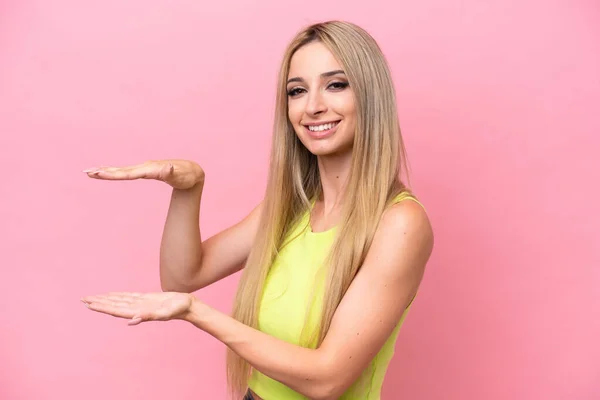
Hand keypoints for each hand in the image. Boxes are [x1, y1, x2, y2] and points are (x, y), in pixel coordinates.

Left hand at [81, 291, 195, 325]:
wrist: (188, 306)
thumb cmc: (179, 309)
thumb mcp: (165, 312)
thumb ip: (149, 316)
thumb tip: (131, 321)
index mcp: (139, 312)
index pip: (116, 310)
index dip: (102, 307)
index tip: (89, 305)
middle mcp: (136, 308)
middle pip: (114, 305)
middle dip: (98, 302)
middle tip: (82, 299)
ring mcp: (140, 303)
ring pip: (118, 301)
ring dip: (105, 299)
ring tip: (92, 298)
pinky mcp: (145, 298)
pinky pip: (127, 296)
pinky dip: (117, 295)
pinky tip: (111, 295)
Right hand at [83, 160, 204, 189]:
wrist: (192, 171)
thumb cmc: (186, 176)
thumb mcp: (180, 175)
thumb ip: (172, 172)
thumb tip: (168, 167)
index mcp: (150, 170)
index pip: (128, 173)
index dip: (114, 174)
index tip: (99, 173)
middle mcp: (145, 167)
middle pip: (121, 170)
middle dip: (104, 172)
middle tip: (86, 172)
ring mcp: (144, 168)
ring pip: (122, 170)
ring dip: (106, 171)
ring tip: (90, 171)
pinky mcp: (146, 171)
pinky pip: (127, 171)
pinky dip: (115, 171)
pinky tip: (107, 171)